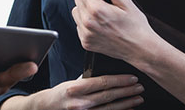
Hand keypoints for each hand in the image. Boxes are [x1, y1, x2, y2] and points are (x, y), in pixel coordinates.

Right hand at [9, 75, 143, 109]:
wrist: (44, 109)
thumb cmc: (58, 95)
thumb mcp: (70, 83)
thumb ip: (87, 81)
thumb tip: (105, 76)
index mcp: (74, 88)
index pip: (102, 82)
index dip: (119, 80)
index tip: (132, 77)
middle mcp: (79, 102)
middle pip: (109, 96)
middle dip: (126, 91)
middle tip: (140, 86)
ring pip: (110, 108)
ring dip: (126, 103)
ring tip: (138, 98)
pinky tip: (128, 109)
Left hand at [72, 0, 156, 61]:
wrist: (140, 49)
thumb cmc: (136, 26)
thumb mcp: (125, 2)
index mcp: (97, 9)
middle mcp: (88, 22)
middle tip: (105, 7)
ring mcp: (85, 34)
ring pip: (76, 12)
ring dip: (86, 11)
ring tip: (102, 17)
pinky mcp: (85, 42)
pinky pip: (78, 26)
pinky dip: (86, 24)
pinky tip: (100, 26)